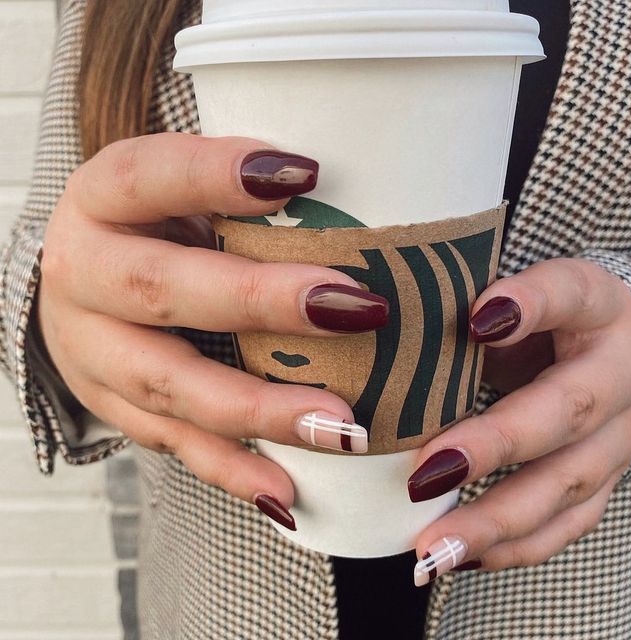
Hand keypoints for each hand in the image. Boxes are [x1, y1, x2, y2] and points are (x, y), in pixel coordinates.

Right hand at [39, 133, 386, 529]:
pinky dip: (231, 467)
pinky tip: (286, 489)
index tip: (306, 173)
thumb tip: (338, 194)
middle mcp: (83, 273)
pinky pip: (171, 443)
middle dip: (259, 302)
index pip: (150, 175)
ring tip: (339, 426)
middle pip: (160, 289)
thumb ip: (236, 195)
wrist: (82, 278)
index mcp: (102, 198)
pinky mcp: (111, 404)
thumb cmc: (151, 225)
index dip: (218, 174)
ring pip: (167, 384)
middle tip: (355, 309)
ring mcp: (91, 349)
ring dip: (256, 408)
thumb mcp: (176, 189)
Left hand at [408, 258, 630, 584]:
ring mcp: (619, 434)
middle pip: (566, 412)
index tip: (478, 320)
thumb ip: (480, 297)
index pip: (567, 293)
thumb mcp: (515, 289)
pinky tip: (460, 558)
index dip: (528, 305)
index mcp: (596, 305)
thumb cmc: (541, 313)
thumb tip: (446, 319)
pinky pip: (567, 523)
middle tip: (426, 475)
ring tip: (433, 547)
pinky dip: (512, 547)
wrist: (601, 342)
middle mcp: (622, 373)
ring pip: (567, 486)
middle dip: (495, 447)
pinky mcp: (603, 477)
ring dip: (496, 521)